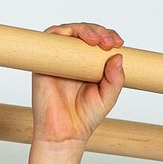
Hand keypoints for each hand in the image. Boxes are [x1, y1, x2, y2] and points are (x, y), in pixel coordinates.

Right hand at [33, 22, 124, 146]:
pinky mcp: (44, 62)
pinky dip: (60, 32)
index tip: (118, 43)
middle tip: (107, 42)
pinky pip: (48, 39)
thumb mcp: (108, 97)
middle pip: (85, 32)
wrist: (64, 133)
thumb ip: (115, 79)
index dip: (108, 36)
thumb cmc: (84, 117)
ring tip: (94, 40)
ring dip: (83, 29)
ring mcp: (58, 59)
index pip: (100, 40)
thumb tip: (118, 56)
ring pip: (68, 32)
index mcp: (90, 64)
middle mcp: (74, 58)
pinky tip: (72, 37)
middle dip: (99, 31)